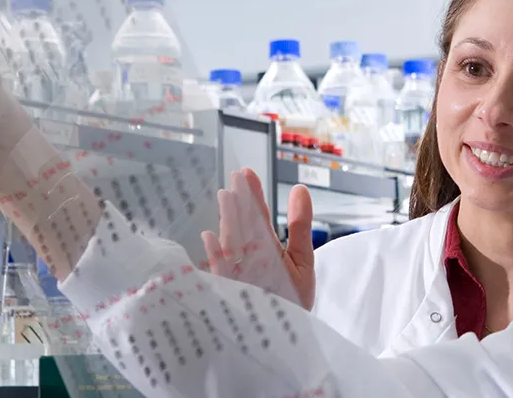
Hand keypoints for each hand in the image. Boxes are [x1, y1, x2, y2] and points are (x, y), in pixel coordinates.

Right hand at [201, 168, 315, 309]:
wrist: (288, 339)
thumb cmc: (293, 302)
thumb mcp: (301, 261)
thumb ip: (299, 226)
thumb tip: (300, 190)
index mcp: (265, 250)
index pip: (258, 219)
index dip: (253, 196)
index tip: (246, 172)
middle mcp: (249, 260)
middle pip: (243, 228)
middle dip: (240, 203)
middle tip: (237, 178)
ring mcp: (239, 275)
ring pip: (232, 244)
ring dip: (229, 221)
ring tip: (226, 196)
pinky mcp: (231, 293)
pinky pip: (222, 274)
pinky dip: (216, 256)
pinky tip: (211, 237)